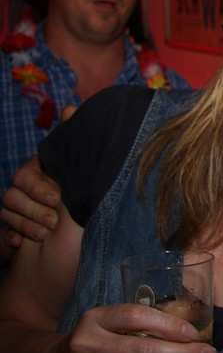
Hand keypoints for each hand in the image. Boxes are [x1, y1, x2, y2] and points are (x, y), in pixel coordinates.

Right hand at [2, 105, 76, 250]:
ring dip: (27, 223)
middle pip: (12, 191)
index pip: (26, 172)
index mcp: (43, 172)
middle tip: (54, 220)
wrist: (75, 242)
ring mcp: (19, 209)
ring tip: (46, 233)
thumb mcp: (84, 175)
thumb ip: (75, 145)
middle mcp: (28, 188)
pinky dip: (13, 237)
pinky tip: (21, 245)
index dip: (38, 185)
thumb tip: (68, 107)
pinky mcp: (13, 230)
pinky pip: (3, 231)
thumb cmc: (84, 203)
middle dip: (34, 207)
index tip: (58, 198)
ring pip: (6, 210)